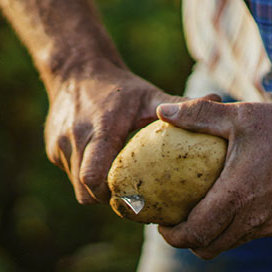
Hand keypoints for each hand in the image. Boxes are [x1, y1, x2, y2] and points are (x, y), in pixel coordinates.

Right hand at [45, 59, 217, 203]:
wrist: (76, 70)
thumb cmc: (121, 88)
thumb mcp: (149, 95)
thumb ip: (180, 105)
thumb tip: (220, 102)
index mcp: (100, 126)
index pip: (94, 175)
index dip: (112, 196)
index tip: (135, 200)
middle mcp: (74, 137)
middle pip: (85, 189)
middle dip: (107, 200)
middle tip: (133, 201)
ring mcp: (59, 144)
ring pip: (76, 185)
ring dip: (97, 189)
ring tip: (122, 185)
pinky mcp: (51, 149)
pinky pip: (71, 174)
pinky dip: (87, 176)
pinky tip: (106, 168)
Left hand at [155, 99, 271, 258]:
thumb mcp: (240, 115)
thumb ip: (199, 114)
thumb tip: (162, 110)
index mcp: (238, 195)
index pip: (197, 232)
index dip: (173, 234)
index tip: (161, 223)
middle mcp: (253, 218)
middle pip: (208, 247)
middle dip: (185, 240)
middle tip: (173, 220)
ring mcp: (268, 225)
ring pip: (227, 244)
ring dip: (207, 236)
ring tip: (194, 213)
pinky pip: (245, 236)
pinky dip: (228, 229)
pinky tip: (223, 204)